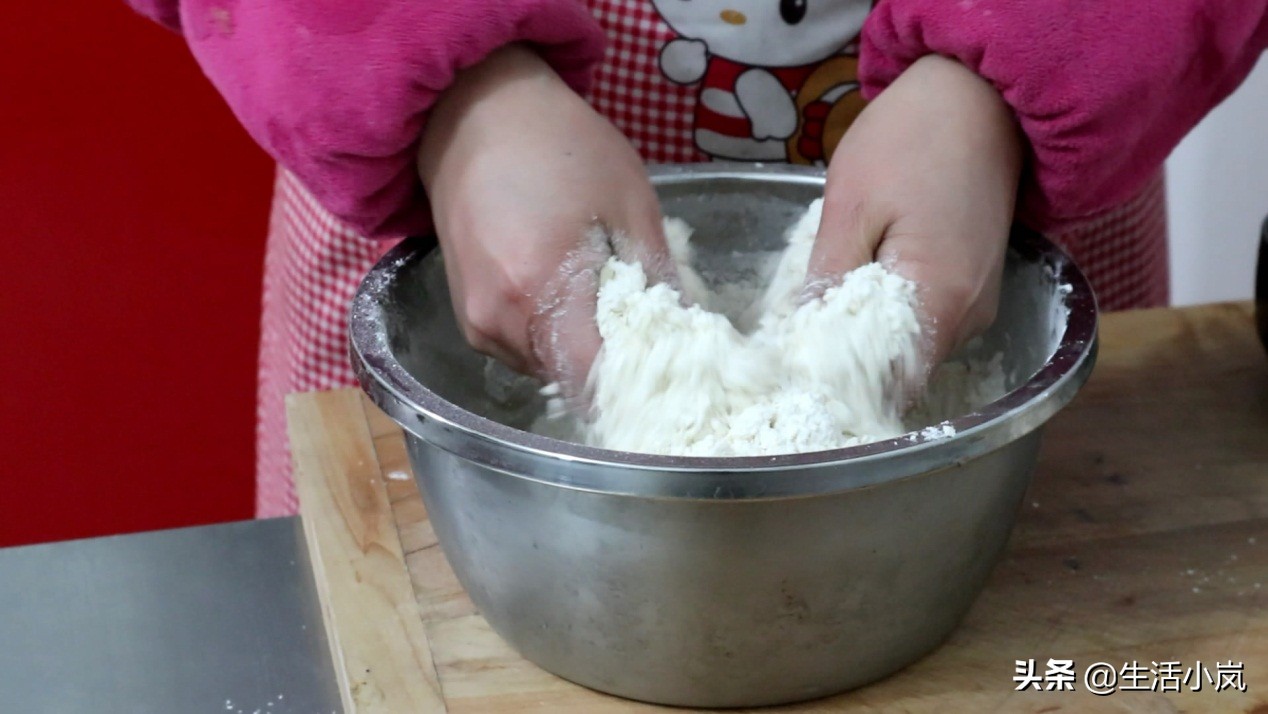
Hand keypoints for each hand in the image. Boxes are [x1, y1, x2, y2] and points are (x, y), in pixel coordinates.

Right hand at [417, 45, 669, 397]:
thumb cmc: (559, 145)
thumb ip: (659, 276)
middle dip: (610, 364)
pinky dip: (550, 335)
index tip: (664, 368)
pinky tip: (564, 292)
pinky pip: (519, 349)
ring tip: (600, 300)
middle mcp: (499, 321)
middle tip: (643, 328)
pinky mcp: (466, 316)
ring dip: (578, 349)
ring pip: (544, 368)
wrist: (475, 112)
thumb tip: (689, 330)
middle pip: (568, 379)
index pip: (592, 380)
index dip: (634, 380)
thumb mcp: (630, 201)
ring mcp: (476, 322)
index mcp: (541, 290)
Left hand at [809, 55, 1021, 384]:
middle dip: (850, 360)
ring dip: (869, 333)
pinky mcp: (978, 284)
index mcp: (941, 301)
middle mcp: (971, 316)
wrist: (979, 93)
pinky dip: (892, 311)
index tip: (798, 374)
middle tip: (799, 336)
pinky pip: (928, 317)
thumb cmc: (912, 138)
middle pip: (902, 369)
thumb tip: (801, 341)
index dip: (842, 386)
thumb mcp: (850, 206)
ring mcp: (980, 302)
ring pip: (913, 345)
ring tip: (830, 298)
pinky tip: (864, 279)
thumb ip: (829, 280)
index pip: (890, 384)